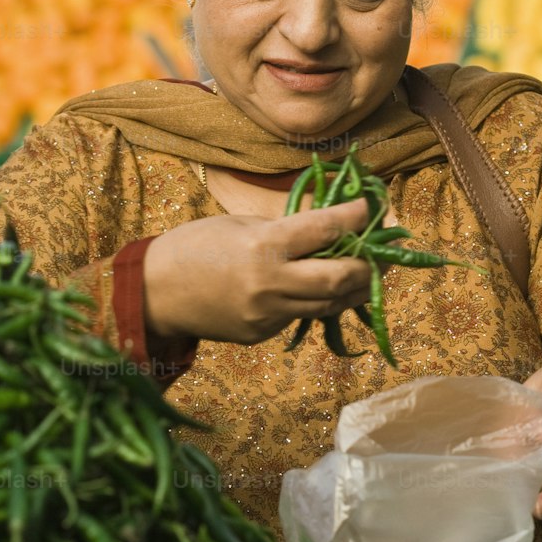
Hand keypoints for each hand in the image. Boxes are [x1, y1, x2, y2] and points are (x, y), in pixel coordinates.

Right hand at [142, 197, 374, 345]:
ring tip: (369, 271)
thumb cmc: (195, 246)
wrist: (156, 292)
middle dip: (370, 264)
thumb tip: (330, 227)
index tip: (374, 207)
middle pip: (341, 277)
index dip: (356, 217)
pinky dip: (317, 300)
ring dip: (354, 287)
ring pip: (329, 303)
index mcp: (263, 246)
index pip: (325, 230)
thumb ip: (286, 229)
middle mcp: (270, 284)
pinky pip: (301, 314)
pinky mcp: (263, 333)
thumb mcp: (241, 223)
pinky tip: (323, 287)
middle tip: (385, 250)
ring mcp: (268, 314)